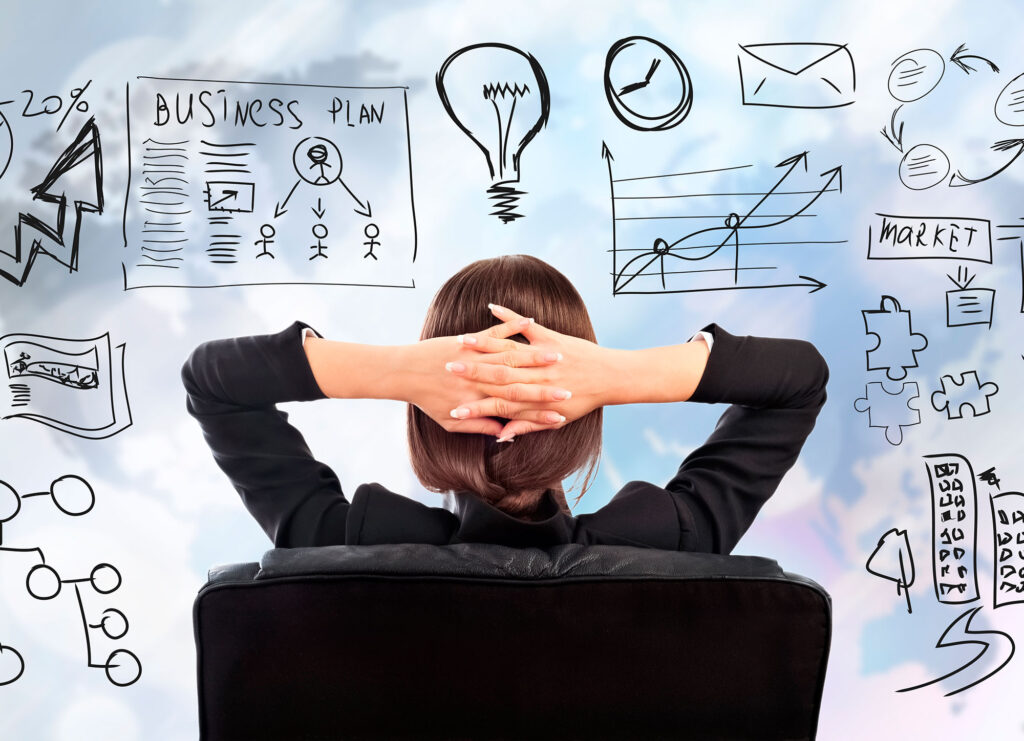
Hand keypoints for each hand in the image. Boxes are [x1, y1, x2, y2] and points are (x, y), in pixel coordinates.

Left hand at [403, 311, 572, 438]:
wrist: (402, 373)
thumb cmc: (425, 398)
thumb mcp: (450, 421)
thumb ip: (477, 427)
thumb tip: (500, 436)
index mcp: (481, 399)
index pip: (518, 403)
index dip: (543, 406)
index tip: (565, 407)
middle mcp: (482, 378)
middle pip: (521, 378)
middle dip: (548, 380)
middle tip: (571, 379)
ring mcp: (475, 357)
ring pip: (512, 355)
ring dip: (537, 353)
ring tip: (560, 352)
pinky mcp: (468, 341)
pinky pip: (494, 331)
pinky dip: (511, 324)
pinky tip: (529, 319)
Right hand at [447, 303, 622, 439]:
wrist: (611, 378)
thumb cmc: (584, 398)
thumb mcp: (557, 417)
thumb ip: (528, 425)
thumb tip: (504, 436)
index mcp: (535, 397)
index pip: (498, 404)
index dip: (474, 407)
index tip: (451, 407)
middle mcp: (534, 377)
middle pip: (496, 376)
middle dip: (469, 373)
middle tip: (445, 370)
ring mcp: (542, 356)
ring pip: (506, 351)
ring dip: (482, 344)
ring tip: (459, 340)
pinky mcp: (550, 338)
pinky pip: (526, 326)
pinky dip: (509, 316)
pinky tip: (491, 307)